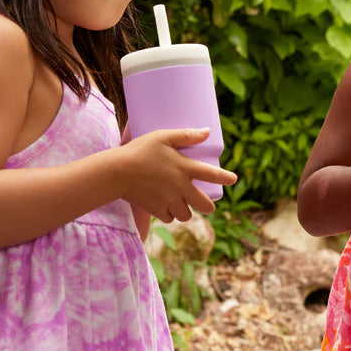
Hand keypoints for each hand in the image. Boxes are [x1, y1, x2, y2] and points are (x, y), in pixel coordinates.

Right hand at [118, 128, 237, 222]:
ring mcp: (169, 201)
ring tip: (181, 205)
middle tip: (206, 205)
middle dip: (208, 207)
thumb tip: (207, 132)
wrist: (117, 171)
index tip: (233, 179)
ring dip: (186, 211)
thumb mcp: (163, 137)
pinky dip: (169, 215)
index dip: (225, 177)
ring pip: (186, 215)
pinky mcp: (157, 210)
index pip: (212, 174)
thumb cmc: (139, 150)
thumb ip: (186, 135)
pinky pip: (169, 218)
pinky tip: (166, 208)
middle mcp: (180, 187)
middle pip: (204, 205)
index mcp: (184, 168)